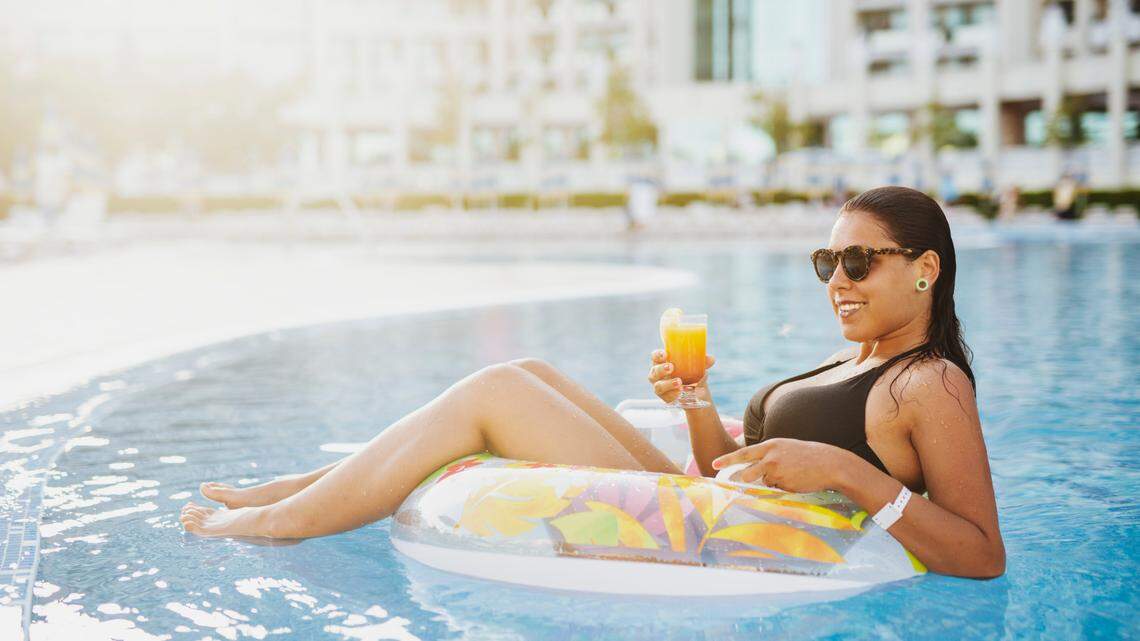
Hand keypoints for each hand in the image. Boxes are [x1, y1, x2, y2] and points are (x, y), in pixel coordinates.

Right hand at [648, 349, 714, 404]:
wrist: (696, 391)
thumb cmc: (692, 373)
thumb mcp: (698, 366)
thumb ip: (703, 362)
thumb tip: (711, 359)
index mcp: (663, 362)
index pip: (655, 357)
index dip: (657, 355)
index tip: (665, 354)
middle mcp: (658, 374)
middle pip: (654, 371)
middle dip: (662, 369)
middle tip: (671, 367)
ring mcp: (660, 386)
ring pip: (658, 386)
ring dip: (668, 384)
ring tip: (679, 383)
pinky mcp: (664, 398)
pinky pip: (666, 397)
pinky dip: (673, 395)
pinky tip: (680, 393)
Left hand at [710, 438, 847, 492]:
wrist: (830, 463)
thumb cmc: (808, 455)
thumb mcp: (786, 448)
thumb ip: (769, 455)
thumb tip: (754, 468)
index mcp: (771, 446)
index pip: (743, 453)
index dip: (727, 459)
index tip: (714, 464)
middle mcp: (771, 458)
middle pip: (747, 473)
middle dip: (743, 480)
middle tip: (744, 482)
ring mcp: (777, 472)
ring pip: (764, 482)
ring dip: (771, 483)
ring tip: (789, 475)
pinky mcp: (785, 484)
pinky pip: (776, 489)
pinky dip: (783, 487)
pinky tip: (797, 480)